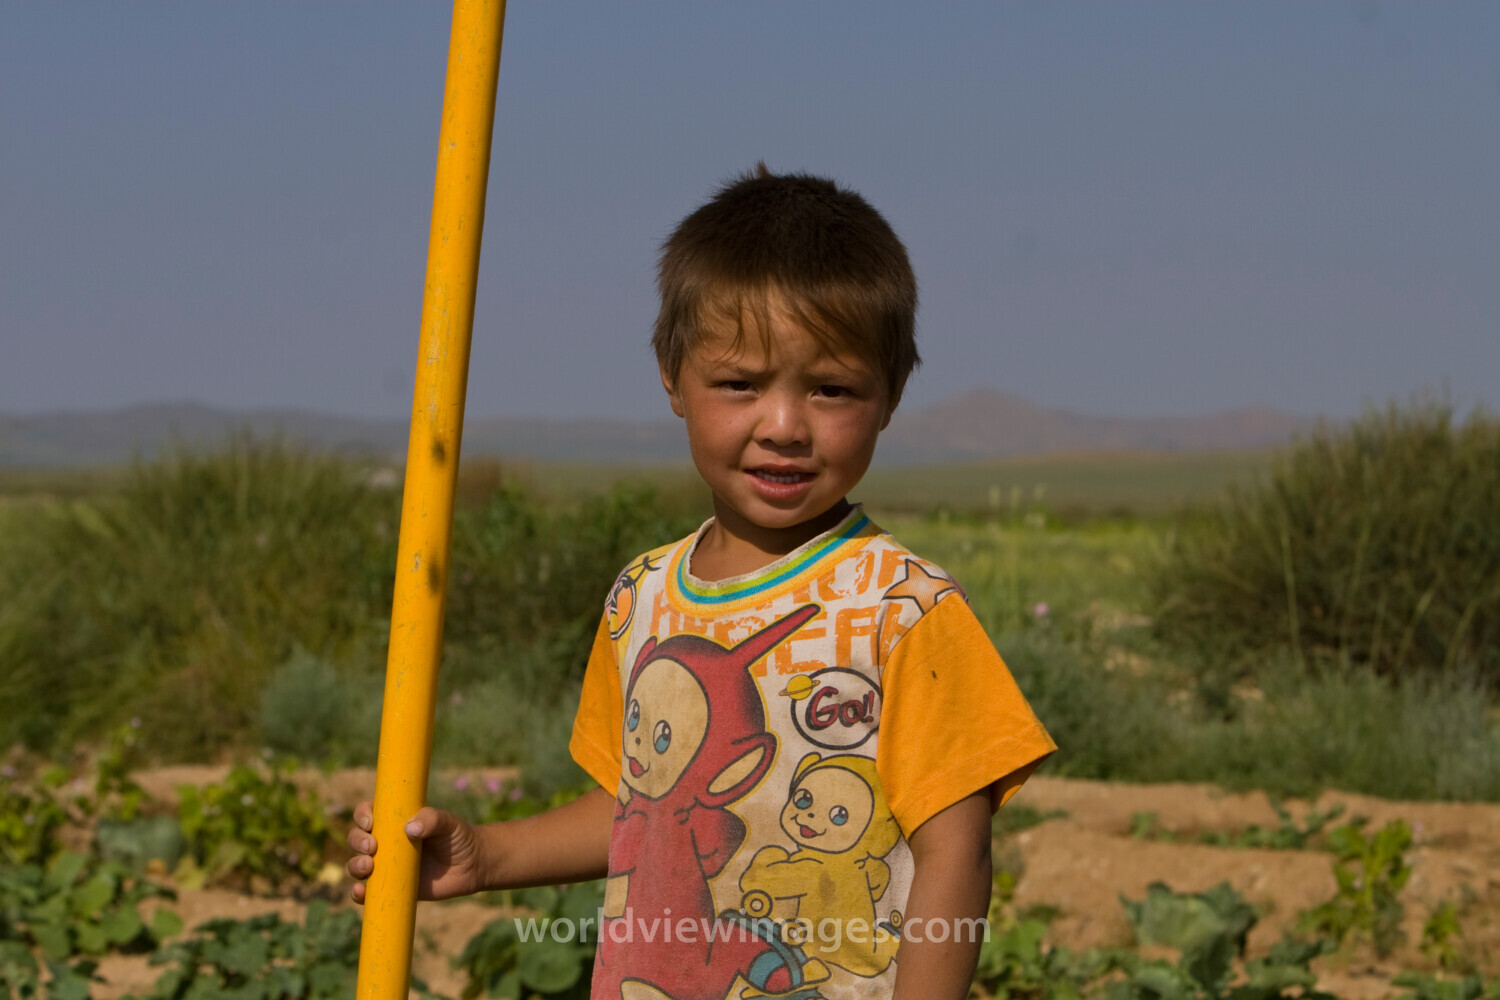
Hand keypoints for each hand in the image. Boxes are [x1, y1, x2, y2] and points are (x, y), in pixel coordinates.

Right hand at [346, 802, 486, 902]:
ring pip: (357, 864)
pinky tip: (361, 892)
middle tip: (372, 847)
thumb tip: (410, 828)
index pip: (368, 813)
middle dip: (357, 841)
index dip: (362, 816)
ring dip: (355, 866)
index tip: (371, 822)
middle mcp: (385, 842)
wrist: (471, 866)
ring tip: (369, 867)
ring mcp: (385, 866)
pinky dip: (358, 894)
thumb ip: (432, 819)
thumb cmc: (457, 837)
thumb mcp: (448, 823)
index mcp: (394, 821)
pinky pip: (367, 892)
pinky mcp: (390, 887)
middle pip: (357, 838)